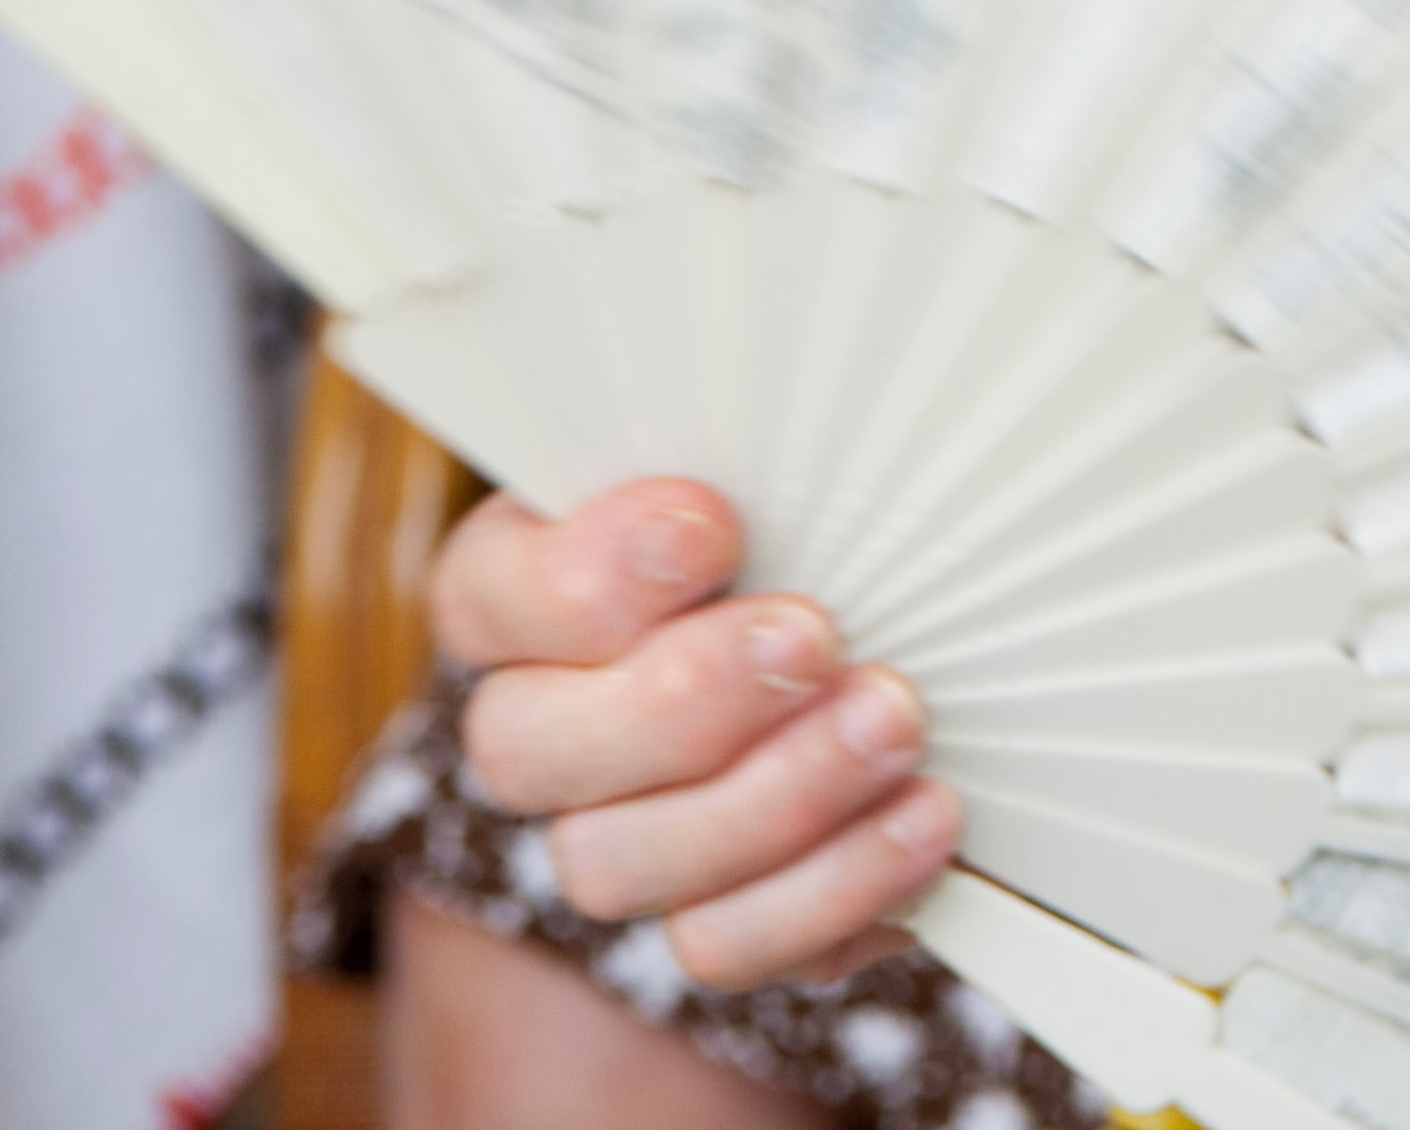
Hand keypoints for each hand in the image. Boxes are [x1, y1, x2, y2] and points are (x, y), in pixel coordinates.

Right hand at [430, 476, 958, 988]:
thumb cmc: (824, 534)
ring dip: (775, 797)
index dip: (581, 578)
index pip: (486, 599)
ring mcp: (620, 842)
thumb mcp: (790, 471)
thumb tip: (760, 465)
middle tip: (814, 637)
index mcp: (533, 598)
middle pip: (530, 755)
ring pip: (619, 867)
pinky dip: (833, 888)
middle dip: (683, 699)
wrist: (903, 654)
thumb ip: (760, 460)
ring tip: (894, 723)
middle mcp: (547, 735)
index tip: (708, 527)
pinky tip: (924, 816)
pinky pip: (728, 949)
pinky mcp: (715, 924)